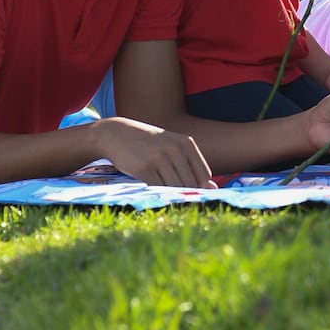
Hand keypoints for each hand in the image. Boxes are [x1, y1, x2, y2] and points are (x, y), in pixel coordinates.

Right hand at [96, 117, 213, 186]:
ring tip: (164, 193)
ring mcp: (159, 158)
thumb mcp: (172, 147)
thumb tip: (214, 188)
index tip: (187, 191)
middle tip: (175, 196)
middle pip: (191, 184)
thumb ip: (192, 166)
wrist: (115, 134)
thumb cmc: (148, 144)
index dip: (199, 188)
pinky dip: (159, 194)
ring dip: (172, 195)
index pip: (204, 176)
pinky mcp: (144, 169)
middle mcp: (175, 149)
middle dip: (185, 194)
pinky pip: (159, 189)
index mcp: (186, 143)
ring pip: (176, 188)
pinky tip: (153, 191)